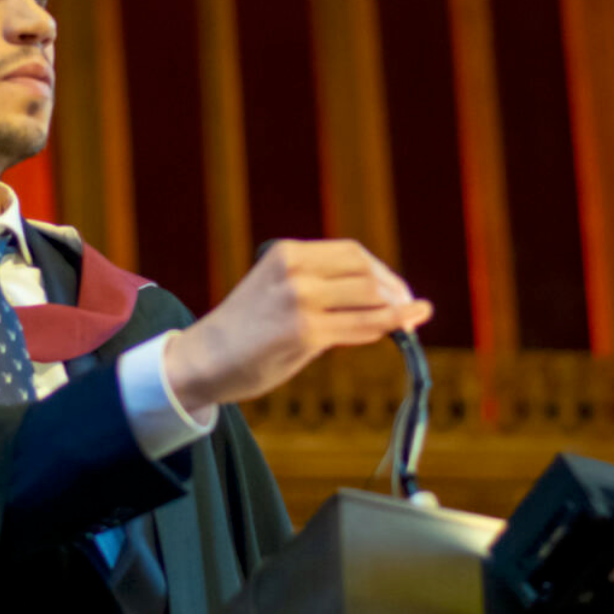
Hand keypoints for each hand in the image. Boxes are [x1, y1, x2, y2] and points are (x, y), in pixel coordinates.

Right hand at [162, 240, 432, 409]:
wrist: (202, 360)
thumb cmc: (243, 331)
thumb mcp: (276, 290)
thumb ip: (318, 288)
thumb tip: (374, 300)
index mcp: (287, 253)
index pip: (351, 252)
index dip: (382, 270)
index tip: (397, 289)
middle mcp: (294, 270)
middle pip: (365, 272)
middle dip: (394, 290)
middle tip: (410, 308)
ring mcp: (300, 300)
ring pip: (370, 297)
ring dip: (396, 310)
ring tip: (411, 322)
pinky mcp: (306, 333)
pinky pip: (361, 326)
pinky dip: (387, 326)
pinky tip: (402, 328)